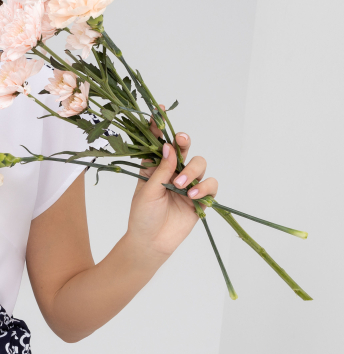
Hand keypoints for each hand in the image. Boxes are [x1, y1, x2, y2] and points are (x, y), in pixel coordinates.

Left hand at [126, 107, 217, 258]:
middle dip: (184, 141)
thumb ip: (161, 170)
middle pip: (183, 148)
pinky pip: (211, 185)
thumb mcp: (147, 191)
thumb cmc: (142, 216)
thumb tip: (170, 146)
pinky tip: (192, 197)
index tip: (159, 111)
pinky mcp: (200, 198)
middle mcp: (172, 171)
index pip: (159, 143)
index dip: (160, 127)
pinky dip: (204, 188)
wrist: (151, 242)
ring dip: (192, 171)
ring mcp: (187, 183)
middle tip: (180, 141)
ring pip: (199, 164)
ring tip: (180, 187)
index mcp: (154, 166)